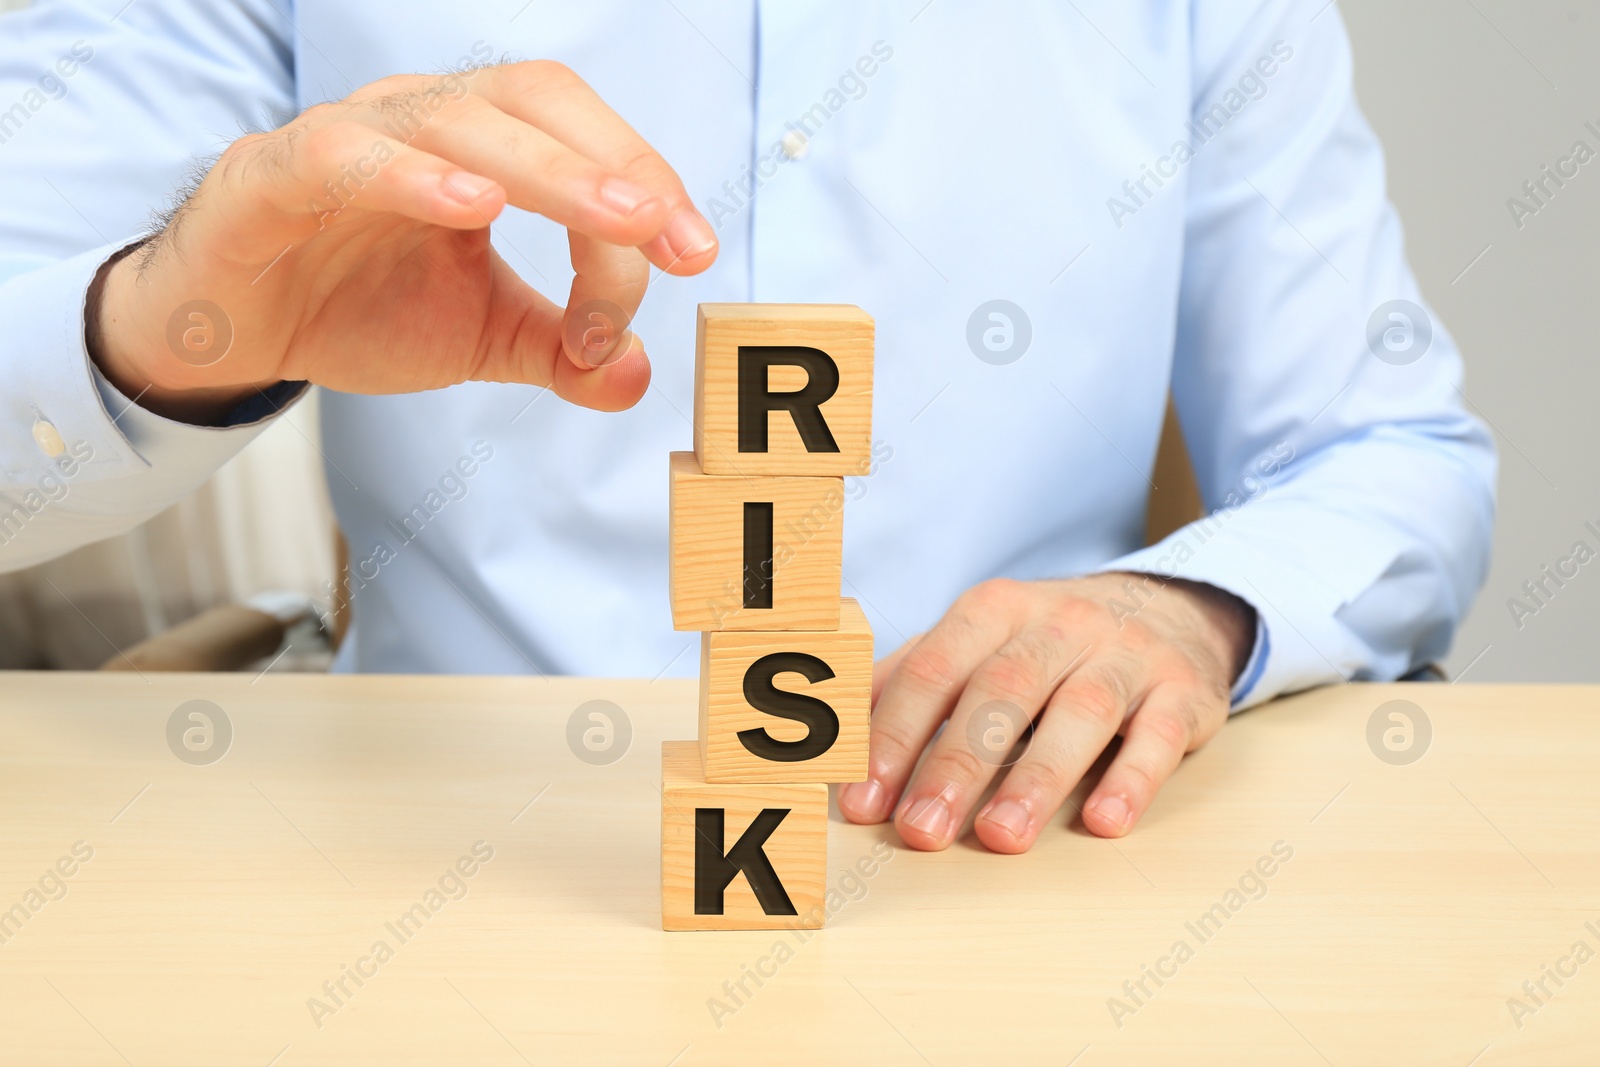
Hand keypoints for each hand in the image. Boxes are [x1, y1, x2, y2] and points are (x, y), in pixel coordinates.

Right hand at [87, 62, 716, 422]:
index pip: (580, 138)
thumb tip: (640, 374)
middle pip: (531, 102)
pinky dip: (409, 176)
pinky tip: (470, 206)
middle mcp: (421, 120)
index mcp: (481, 145)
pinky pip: (342, 156)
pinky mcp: (272, 174)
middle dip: (612, 166)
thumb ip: (562, 348)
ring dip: (543, 171)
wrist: (236, 333)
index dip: (645, 182)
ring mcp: (346, 138)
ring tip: (609, 217)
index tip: (694, 254)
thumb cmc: (357, 306)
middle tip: (668, 235)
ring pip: (452, 121)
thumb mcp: (481, 334)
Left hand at [838, 573, 1255, 851]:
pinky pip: (1158, 733)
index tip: (865, 802)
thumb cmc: (1050, 642)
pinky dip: (1132, 778)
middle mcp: (1059, 623)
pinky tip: (1105, 822)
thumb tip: (837, 730)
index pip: (934, 670)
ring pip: (1080, 712)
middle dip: (957, 764)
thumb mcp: (981, 639)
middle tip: (923, 831)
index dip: (894, 736)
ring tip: (1003, 838)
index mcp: (994, 609)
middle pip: (1001, 691)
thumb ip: (914, 676)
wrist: (1170, 609)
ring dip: (1038, 779)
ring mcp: (1124, 654)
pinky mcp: (1182, 691)